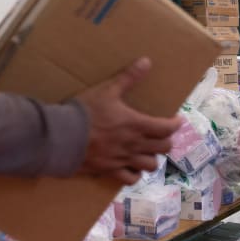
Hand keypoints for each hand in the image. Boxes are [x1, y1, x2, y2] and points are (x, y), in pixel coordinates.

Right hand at [75, 57, 180, 184]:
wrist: (63, 136)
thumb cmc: (85, 111)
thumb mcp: (107, 90)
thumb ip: (128, 77)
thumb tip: (147, 61)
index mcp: (136, 125)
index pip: (166, 128)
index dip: (175, 124)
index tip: (177, 120)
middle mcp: (134, 145)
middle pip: (163, 148)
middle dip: (166, 140)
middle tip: (161, 134)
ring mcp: (123, 160)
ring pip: (150, 165)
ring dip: (152, 157)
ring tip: (148, 150)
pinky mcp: (110, 170)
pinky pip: (130, 179)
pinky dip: (135, 174)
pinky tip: (132, 167)